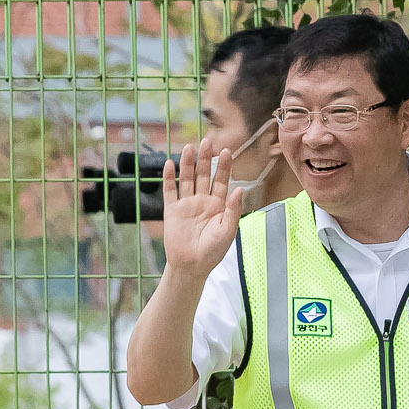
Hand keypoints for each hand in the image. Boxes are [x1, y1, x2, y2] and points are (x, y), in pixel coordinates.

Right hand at [159, 142, 248, 279]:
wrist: (191, 266)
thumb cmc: (212, 252)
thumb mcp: (228, 231)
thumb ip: (233, 210)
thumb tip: (239, 190)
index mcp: (218, 205)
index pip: (222, 181)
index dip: (224, 166)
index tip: (227, 151)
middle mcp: (202, 201)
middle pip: (203, 175)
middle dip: (205, 159)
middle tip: (207, 141)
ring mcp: (186, 204)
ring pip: (187, 179)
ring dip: (187, 163)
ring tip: (189, 147)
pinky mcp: (172, 211)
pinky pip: (169, 191)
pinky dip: (168, 178)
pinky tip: (169, 164)